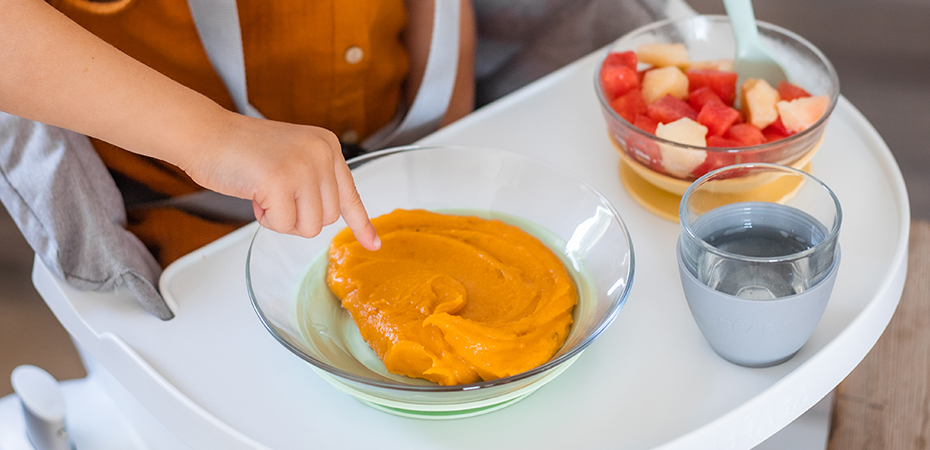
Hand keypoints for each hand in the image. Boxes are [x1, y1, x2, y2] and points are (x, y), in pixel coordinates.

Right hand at [182, 112, 380, 250]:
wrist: (205, 133)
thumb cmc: (241, 150)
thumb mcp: (292, 158)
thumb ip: (315, 181)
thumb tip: (332, 215)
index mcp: (327, 146)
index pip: (351, 194)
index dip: (361, 223)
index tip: (373, 243)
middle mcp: (322, 153)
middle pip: (327, 218)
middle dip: (298, 217)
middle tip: (274, 195)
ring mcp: (303, 166)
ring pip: (310, 227)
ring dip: (283, 220)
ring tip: (264, 193)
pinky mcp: (281, 181)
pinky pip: (284, 226)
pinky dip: (266, 220)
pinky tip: (254, 195)